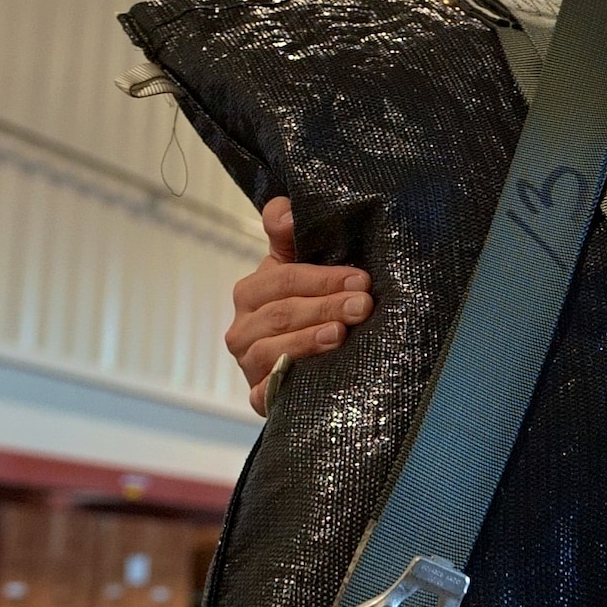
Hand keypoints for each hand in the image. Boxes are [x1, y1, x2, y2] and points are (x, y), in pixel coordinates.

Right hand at [225, 196, 373, 415]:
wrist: (306, 366)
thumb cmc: (307, 308)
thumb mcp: (297, 268)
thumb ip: (288, 235)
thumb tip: (285, 210)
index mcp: (252, 292)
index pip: (283, 279)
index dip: (322, 278)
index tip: (361, 278)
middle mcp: (243, 328)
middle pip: (282, 313)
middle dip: (326, 306)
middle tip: (363, 304)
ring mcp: (249, 363)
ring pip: (271, 349)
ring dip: (309, 339)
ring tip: (341, 334)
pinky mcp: (258, 395)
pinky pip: (265, 392)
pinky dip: (286, 382)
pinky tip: (313, 374)